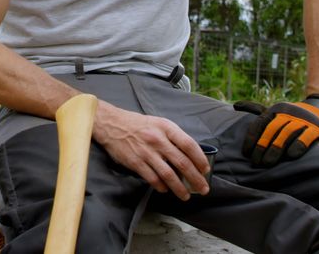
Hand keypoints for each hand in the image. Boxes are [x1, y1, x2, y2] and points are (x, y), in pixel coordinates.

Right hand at [91, 102, 210, 200]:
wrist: (113, 125)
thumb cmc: (138, 125)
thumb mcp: (159, 124)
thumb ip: (173, 137)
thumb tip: (189, 155)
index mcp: (166, 128)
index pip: (189, 145)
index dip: (200, 159)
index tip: (205, 170)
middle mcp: (158, 140)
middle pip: (182, 162)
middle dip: (195, 178)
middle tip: (203, 188)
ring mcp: (147, 152)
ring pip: (169, 174)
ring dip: (180, 188)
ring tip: (186, 196)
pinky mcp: (136, 162)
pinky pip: (153, 178)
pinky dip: (161, 186)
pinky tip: (166, 189)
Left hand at [236, 95, 318, 166]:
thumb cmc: (291, 117)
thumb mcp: (274, 112)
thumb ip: (256, 109)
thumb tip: (235, 105)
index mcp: (275, 109)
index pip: (259, 123)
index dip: (252, 138)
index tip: (247, 153)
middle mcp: (287, 112)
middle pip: (271, 130)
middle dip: (262, 146)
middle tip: (256, 162)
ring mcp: (302, 119)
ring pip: (286, 133)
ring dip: (276, 149)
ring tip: (268, 163)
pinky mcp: (316, 128)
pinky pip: (306, 137)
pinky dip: (298, 145)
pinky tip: (291, 156)